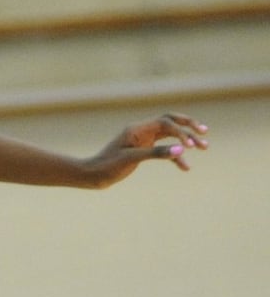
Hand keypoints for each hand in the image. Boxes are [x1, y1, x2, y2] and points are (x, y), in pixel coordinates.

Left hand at [82, 112, 208, 186]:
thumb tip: (181, 150)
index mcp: (137, 129)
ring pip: (169, 135)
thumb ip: (156, 153)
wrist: (92, 175)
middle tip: (204, 132)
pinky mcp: (143, 150)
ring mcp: (143, 140)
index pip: (165, 122)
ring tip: (204, 147)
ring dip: (186, 140)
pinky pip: (164, 150)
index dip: (180, 131)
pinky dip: (175, 156)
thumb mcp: (132, 159)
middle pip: (170, 122)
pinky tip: (185, 168)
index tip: (189, 146)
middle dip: (188, 126)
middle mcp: (141, 131)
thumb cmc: (107, 166)